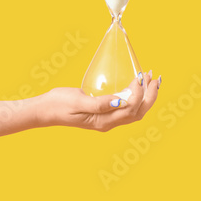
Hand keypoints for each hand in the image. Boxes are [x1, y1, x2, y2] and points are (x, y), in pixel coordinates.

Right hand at [33, 71, 159, 131]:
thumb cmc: (59, 104)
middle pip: (138, 112)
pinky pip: (127, 108)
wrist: (45, 110)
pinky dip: (137, 97)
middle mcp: (108, 123)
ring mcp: (107, 120)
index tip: (140, 77)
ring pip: (135, 111)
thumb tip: (121, 102)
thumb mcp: (78, 101)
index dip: (139, 93)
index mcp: (103, 121)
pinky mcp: (105, 114)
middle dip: (150, 95)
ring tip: (151, 80)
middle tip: (155, 77)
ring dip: (146, 96)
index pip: (130, 108)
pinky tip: (138, 87)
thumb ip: (99, 103)